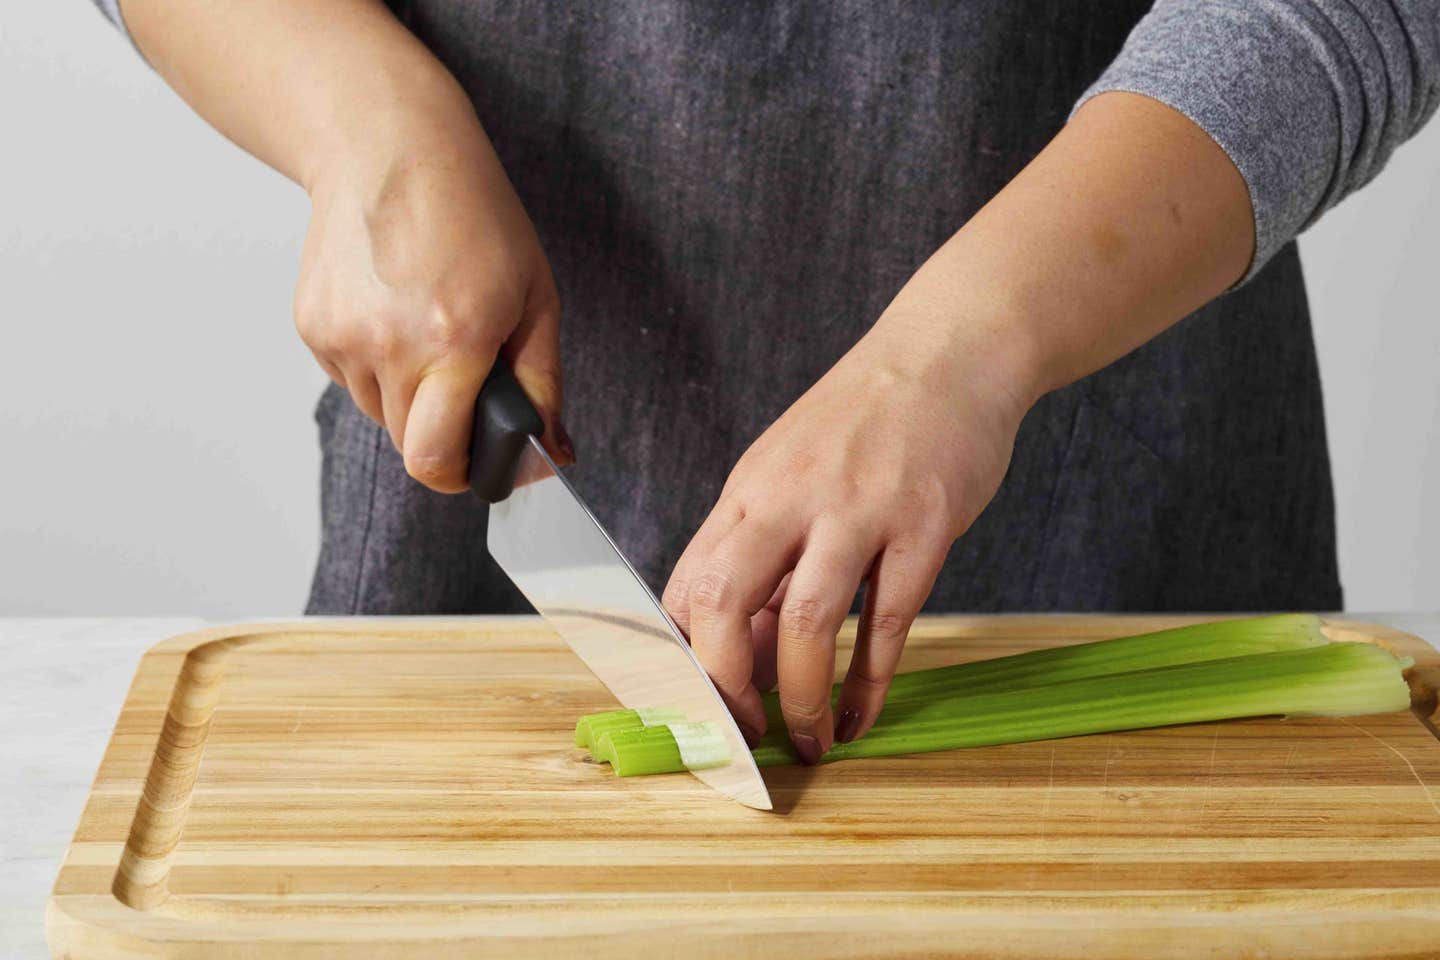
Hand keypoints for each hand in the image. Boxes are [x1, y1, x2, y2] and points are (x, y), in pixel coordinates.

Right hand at [294, 94, 570, 491]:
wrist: (389, 148)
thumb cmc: (474, 215)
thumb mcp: (535, 297)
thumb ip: (544, 386)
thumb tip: (551, 455)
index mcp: (455, 339)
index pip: (435, 459)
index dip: (459, 475)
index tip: (476, 467)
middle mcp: (390, 344)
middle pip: (409, 446)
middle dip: (442, 432)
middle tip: (465, 383)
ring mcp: (342, 335)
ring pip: (379, 413)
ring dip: (409, 396)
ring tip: (429, 331)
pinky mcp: (311, 325)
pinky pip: (350, 379)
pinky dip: (376, 365)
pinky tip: (394, 311)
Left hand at [662, 304, 1036, 761]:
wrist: (948, 351)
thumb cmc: (865, 423)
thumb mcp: (790, 471)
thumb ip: (764, 555)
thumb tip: (743, 652)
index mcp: (748, 490)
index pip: (688, 587)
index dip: (684, 662)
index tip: (700, 710)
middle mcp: (790, 498)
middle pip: (723, 601)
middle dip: (724, 687)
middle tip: (746, 734)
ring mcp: (859, 509)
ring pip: (805, 621)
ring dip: (801, 699)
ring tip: (810, 740)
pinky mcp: (925, 522)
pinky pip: (889, 619)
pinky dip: (870, 680)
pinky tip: (862, 714)